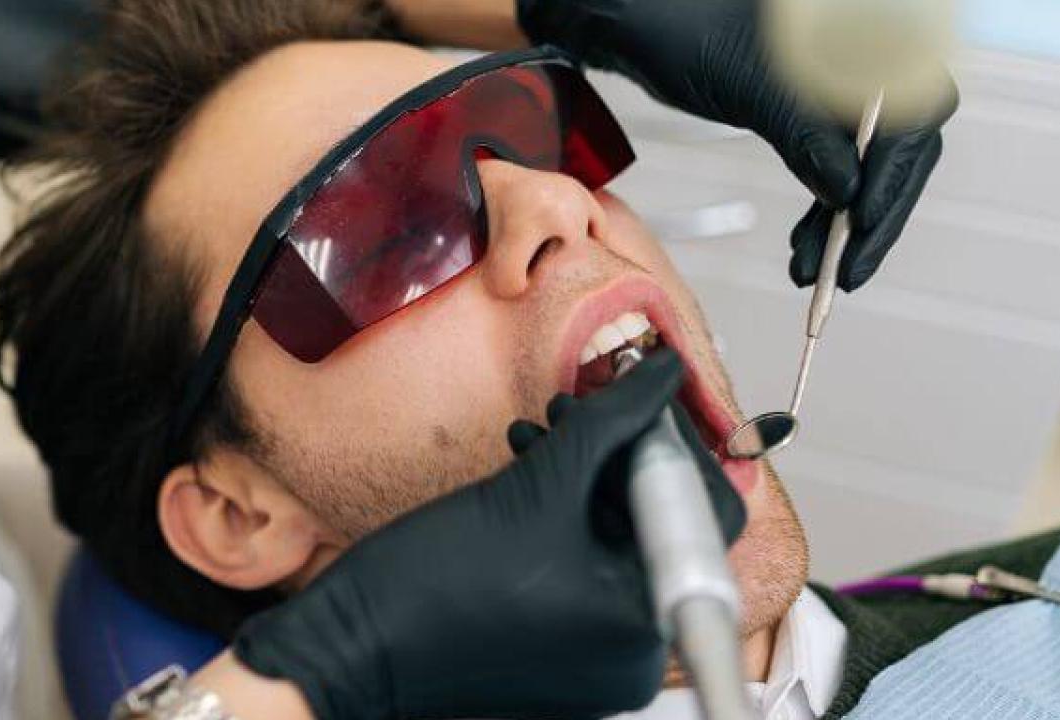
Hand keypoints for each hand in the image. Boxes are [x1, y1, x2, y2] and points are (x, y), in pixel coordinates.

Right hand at [232, 348, 689, 719]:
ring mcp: (599, 655)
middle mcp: (637, 651)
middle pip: (662, 527)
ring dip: (587, 477)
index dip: (673, 445)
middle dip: (621, 456)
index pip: (705, 515)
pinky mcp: (563, 649)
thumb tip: (663, 376)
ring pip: (620, 542)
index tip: (639, 399)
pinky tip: (526, 470)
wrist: (354, 645)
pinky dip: (565, 517)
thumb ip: (612, 422)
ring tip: (543, 433)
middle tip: (588, 406)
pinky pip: (588, 569)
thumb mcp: (538, 485)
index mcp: (646, 623)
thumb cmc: (432, 587)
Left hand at [516, 0, 957, 290]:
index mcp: (862, 40)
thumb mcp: (750, 87)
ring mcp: (841, 86)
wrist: (640, 21)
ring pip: (867, 163)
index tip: (864, 226)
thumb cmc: (684, 31)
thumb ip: (806, 135)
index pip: (909, 117)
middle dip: (871, 214)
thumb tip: (849, 191)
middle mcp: (862, 60)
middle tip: (847, 271)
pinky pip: (838, 161)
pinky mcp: (815, 108)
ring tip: (815, 269)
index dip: (892, 178)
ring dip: (845, 222)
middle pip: (899, 147)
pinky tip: (808, 243)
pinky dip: (826, 206)